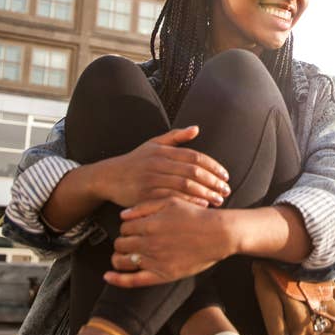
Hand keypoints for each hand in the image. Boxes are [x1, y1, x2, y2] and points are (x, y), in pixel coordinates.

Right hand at [96, 127, 230, 207]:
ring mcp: (151, 180)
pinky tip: (201, 206)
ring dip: (205, 194)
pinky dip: (189, 202)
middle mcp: (158, 163)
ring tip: (218, 200)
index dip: (213, 167)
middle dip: (213, 182)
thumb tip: (196, 128)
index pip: (195, 157)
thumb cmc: (135, 161)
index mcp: (163, 151)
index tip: (226, 176)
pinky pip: (172, 199)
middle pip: (192, 172)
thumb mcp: (153, 144)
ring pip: (184, 186)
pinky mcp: (145, 195)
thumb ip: (175, 137)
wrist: (108, 177)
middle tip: (226, 190)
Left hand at [103, 198, 234, 287]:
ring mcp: (155, 260)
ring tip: (123, 256)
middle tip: (132, 241)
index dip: (127, 227)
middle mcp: (149, 243)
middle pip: (120, 243)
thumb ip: (145, 207)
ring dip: (118, 258)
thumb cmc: (197, 216)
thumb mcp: (171, 202)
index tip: (135, 228)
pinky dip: (117, 280)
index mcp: (150, 224)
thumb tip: (123, 215)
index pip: (124, 227)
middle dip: (123, 241)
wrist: (219, 234)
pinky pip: (133, 280)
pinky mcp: (162, 275)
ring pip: (122, 261)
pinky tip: (108, 277)